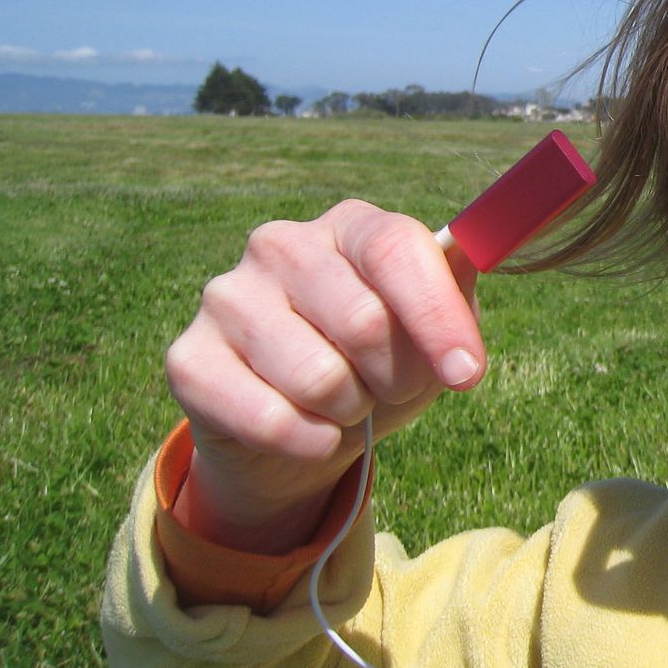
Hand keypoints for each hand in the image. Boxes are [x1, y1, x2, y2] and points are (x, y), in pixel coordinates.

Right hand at [163, 200, 484, 551]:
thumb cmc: (383, 365)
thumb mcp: (434, 330)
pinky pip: (269, 419)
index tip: (467, 374)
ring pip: (318, 377)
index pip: (397, 250)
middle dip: (397, 377)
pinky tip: (309, 431)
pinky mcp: (188, 358)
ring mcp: (226, 296)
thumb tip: (479, 249)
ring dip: (349, 409)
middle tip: (390, 387)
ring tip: (344, 401)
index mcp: (351, 226)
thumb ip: (457, 287)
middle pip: (363, 321)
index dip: (437, 317)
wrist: (306, 432)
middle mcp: (280, 245)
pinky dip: (309, 441)